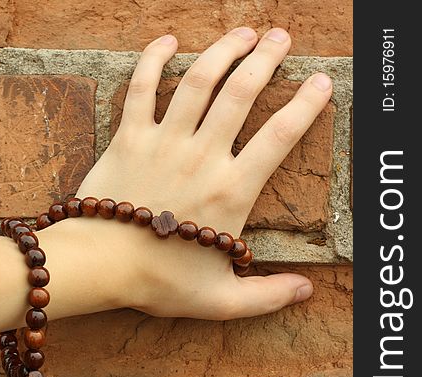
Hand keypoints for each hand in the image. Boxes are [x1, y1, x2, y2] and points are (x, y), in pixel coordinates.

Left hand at [57, 27, 332, 319]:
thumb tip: (305, 291)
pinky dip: (153, 58)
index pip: (280, 136)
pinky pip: (141, 86)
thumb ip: (266, 296)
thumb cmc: (159, 283)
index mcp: (231, 191)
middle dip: (266, 58)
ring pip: (199, 80)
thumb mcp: (221, 300)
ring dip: (224, 50)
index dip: (306, 104)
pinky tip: (169, 41)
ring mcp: (164, 142)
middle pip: (242, 94)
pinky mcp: (129, 137)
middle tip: (281, 37)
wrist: (100, 266)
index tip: (321, 82)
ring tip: (243, 32)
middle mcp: (202, 156)